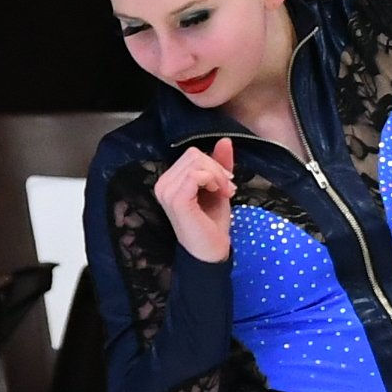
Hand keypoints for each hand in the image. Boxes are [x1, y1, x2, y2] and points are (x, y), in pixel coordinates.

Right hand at [158, 139, 238, 266]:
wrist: (211, 251)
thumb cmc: (212, 222)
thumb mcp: (218, 187)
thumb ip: (219, 164)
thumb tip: (225, 140)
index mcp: (169, 181)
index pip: (192, 154)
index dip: (213, 164)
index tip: (226, 183)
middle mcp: (162, 184)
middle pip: (194, 154)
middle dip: (217, 168)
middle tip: (228, 188)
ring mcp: (166, 192)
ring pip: (196, 162)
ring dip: (218, 176)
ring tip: (225, 192)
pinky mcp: (176, 200)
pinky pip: (196, 174)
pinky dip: (213, 180)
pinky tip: (219, 193)